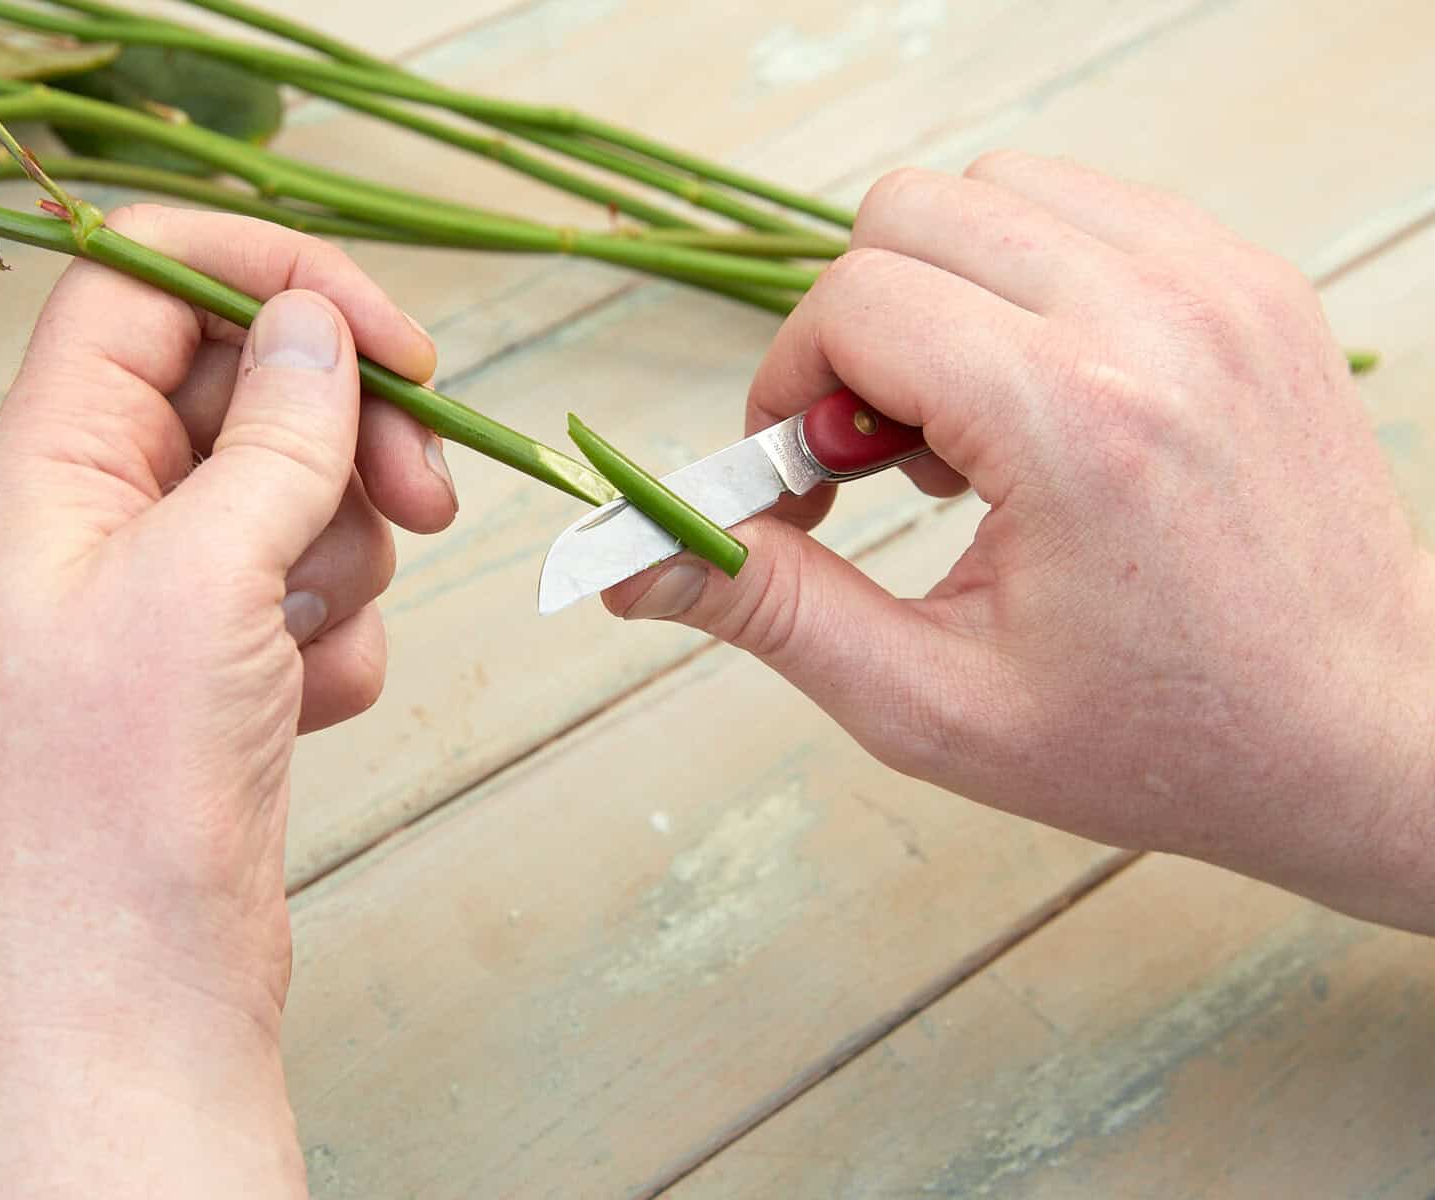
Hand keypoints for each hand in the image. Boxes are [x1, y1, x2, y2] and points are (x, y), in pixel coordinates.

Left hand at [0, 205, 455, 1196]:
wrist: (137, 981)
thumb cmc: (122, 788)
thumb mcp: (202, 578)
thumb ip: (271, 435)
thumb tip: (314, 324)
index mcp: (54, 462)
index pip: (149, 285)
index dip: (270, 281)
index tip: (391, 335)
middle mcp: (104, 512)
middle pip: (248, 386)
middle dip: (348, 432)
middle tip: (429, 492)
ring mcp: (170, 592)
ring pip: (300, 492)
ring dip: (348, 551)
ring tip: (323, 635)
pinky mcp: (227, 663)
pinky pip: (318, 591)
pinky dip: (338, 640)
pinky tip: (305, 710)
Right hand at [606, 152, 1434, 932]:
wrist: (1370, 735)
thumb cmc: (1166, 738)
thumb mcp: (932, 703)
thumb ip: (768, 608)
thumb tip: (627, 561)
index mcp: (1074, 422)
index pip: (855, 301)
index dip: (788, 386)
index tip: (807, 479)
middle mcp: (1157, 318)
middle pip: (910, 213)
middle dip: (855, 328)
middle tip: (885, 456)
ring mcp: (1219, 284)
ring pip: (995, 192)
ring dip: (940, 292)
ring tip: (969, 426)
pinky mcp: (1251, 281)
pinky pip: (1085, 208)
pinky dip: (1025, 280)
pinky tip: (1040, 397)